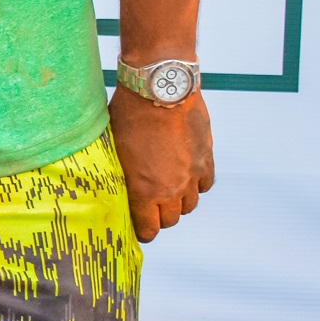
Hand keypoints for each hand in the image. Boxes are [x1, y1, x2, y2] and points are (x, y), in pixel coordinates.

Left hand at [108, 86, 214, 241]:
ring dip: (178, 202)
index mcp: (144, 190)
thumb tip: (114, 179)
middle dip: (158, 216)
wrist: (160, 89)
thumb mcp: (113, 144)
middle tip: (150, 207)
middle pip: (170, 219)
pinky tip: (186, 175)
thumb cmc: (128, 113)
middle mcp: (171, 189)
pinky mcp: (206, 159)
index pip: (149, 228)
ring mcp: (192, 175)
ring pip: (190, 205)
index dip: (143, 231)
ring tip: (167, 191)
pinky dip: (196, 185)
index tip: (139, 229)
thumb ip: (120, 170)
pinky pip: (204, 185)